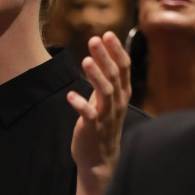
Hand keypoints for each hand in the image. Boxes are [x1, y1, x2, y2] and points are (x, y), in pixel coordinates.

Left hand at [68, 31, 130, 194]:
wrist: (99, 160)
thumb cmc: (101, 125)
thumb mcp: (107, 101)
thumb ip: (106, 80)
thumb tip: (101, 54)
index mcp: (122, 95)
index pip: (124, 69)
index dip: (116, 51)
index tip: (108, 34)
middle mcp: (117, 104)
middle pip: (114, 76)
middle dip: (105, 57)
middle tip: (94, 39)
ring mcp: (106, 116)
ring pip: (105, 92)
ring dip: (96, 75)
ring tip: (86, 60)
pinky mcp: (93, 129)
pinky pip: (89, 115)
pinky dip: (81, 104)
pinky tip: (71, 95)